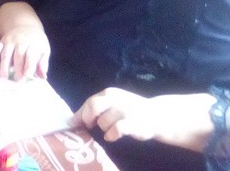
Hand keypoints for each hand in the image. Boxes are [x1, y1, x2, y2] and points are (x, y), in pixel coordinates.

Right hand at [0, 10, 49, 80]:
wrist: (26, 26)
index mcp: (33, 43)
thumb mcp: (44, 50)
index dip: (29, 65)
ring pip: (6, 53)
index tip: (27, 75)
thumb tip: (43, 76)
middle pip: (18, 55)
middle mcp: (21, 41)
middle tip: (17, 80)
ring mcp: (10, 40)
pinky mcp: (2, 41)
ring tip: (4, 77)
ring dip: (4, 66)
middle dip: (17, 68)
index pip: (31, 55)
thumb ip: (43, 63)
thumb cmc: (36, 42)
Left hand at [70, 89, 216, 150]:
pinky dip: (111, 134)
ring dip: (103, 128)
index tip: (75, 124)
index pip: (89, 102)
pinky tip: (112, 136)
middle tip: (90, 126)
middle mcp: (116, 99)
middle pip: (93, 107)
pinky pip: (116, 130)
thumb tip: (72, 120)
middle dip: (88, 119)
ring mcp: (125, 111)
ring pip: (102, 122)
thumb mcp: (112, 104)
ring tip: (110, 129)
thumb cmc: (130, 110)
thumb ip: (95, 109)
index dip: (80, 114)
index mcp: (109, 93)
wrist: (157, 115)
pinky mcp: (133, 123)